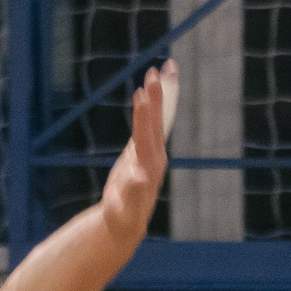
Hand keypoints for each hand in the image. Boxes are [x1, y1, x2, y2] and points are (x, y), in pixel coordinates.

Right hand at [100, 60, 176, 242]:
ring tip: (166, 68)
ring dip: (162, 93)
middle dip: (159, 95)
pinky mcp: (143, 149)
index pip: (146, 134)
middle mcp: (155, 154)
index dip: (143, 114)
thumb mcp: (125, 207)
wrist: (127, 222)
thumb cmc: (123, 217)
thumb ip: (133, 193)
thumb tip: (139, 178)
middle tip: (161, 69)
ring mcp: (151, 150)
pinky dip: (153, 104)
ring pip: (159, 117)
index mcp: (149, 164)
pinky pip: (152, 121)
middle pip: (157, 120)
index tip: (141, 93)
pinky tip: (153, 90)